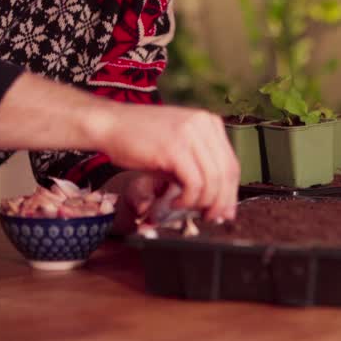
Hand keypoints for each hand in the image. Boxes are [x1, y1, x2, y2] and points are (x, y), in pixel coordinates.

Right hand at [89, 105, 238, 222]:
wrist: (108, 124)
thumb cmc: (139, 139)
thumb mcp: (177, 149)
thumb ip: (199, 170)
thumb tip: (220, 202)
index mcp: (209, 122)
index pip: (232, 164)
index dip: (231, 192)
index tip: (225, 211)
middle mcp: (204, 124)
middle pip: (227, 173)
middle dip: (221, 202)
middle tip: (212, 217)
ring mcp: (190, 134)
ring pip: (213, 181)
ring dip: (203, 203)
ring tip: (187, 209)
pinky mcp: (175, 148)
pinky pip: (194, 183)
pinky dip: (188, 200)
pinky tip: (175, 202)